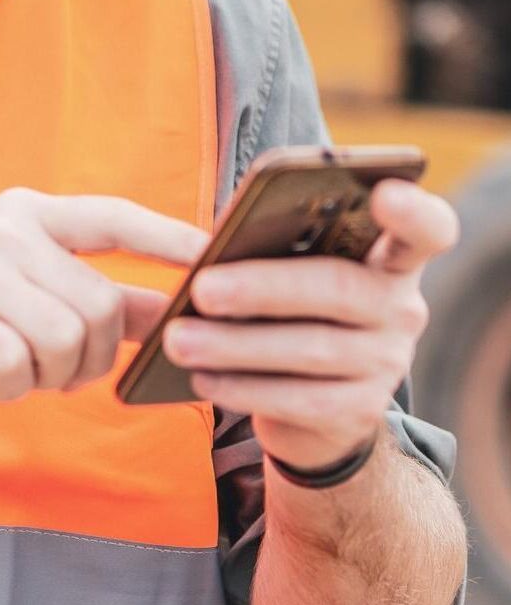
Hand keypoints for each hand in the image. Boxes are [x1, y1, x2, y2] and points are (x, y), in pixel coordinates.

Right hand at [0, 187, 206, 425]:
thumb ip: (103, 298)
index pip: (113, 217)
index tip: (215, 252)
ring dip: (52, 376)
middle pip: (99, 305)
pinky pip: (20, 365)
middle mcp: (4, 229)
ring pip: (66, 338)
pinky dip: (14, 388)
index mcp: (29, 213)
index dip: (168, 236)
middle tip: (57, 371)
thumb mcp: (31, 294)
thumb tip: (180, 311)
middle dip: (92, 357)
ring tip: (21, 372)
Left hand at [161, 178, 459, 469]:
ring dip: (235, 344)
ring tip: (178, 338)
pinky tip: (201, 377)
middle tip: (201, 289)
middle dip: (263, 287)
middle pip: (340, 287)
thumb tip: (205, 249)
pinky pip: (299, 400)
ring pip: (312, 349)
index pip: (426, 228)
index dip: (412, 210)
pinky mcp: (361, 412)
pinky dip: (243, 388)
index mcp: (390, 255)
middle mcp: (401, 307)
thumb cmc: (290, 310)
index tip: (384, 192)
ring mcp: (388, 362)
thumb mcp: (289, 271)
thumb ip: (268, 249)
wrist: (315, 407)